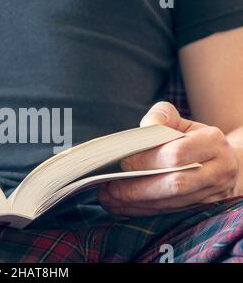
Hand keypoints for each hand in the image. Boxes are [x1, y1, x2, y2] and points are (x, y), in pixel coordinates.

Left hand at [98, 102, 240, 216]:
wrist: (222, 161)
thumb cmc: (192, 138)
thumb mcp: (180, 122)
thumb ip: (162, 116)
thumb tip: (147, 126)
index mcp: (212, 143)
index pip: (176, 154)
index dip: (146, 161)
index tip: (121, 163)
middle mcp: (218, 170)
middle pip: (174, 184)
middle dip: (138, 188)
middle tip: (110, 186)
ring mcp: (213, 193)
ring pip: (171, 203)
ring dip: (135, 203)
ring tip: (108, 197)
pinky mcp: (202, 209)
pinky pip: (168, 213)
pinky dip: (141, 210)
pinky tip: (119, 206)